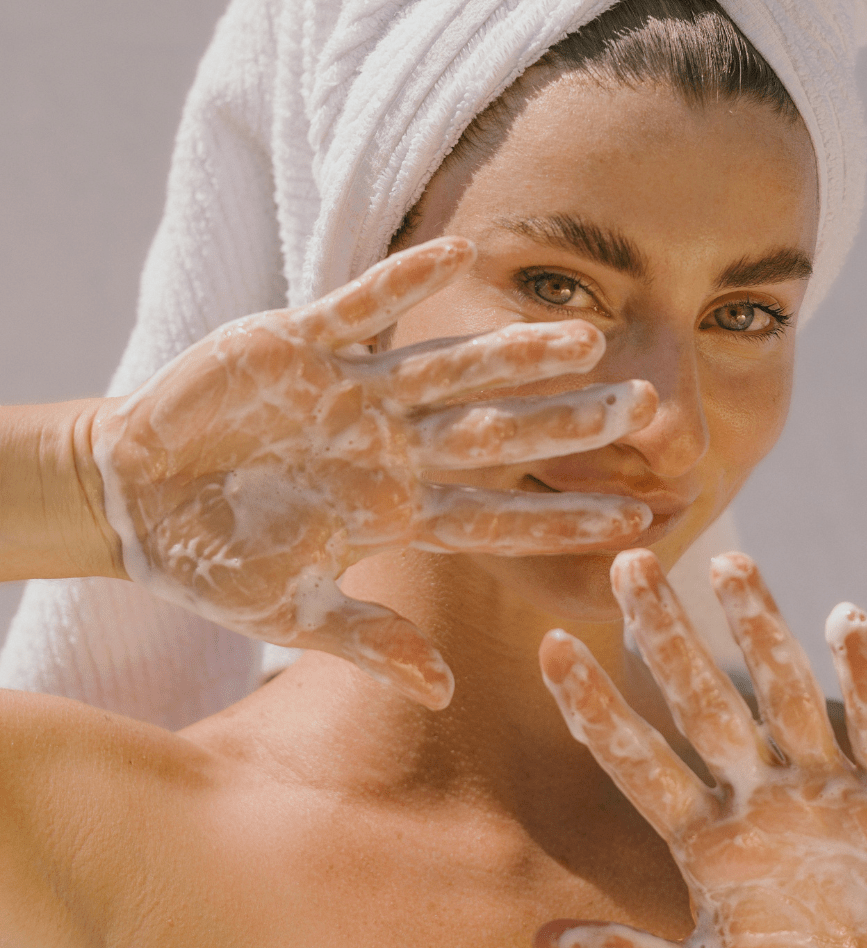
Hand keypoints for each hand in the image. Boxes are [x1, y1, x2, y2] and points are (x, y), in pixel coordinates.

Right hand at [91, 237, 656, 708]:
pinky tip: (462, 255)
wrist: (135, 497)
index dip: (563, 520)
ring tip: (584, 341)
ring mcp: (352, 391)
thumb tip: (442, 693)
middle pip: (496, 434)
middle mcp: (391, 445)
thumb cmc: (212, 560)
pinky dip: (405, 283)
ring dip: (513, 354)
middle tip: (649, 414)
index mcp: (395, 510)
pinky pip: (363, 306)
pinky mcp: (300, 342)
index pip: (496, 517)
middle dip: (568, 426)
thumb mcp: (290, 613)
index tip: (637, 523)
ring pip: (450, 368)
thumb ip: (368, 642)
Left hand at [538, 550, 866, 947]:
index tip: (549, 645)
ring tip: (729, 561)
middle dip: (666, 634)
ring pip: (782, 692)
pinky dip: (865, 677)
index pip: (636, 757)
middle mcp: (755, 791)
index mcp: (703, 834)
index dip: (595, 705)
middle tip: (631, 563)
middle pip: (701, 700)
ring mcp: (821, 782)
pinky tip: (845, 619)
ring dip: (759, 628)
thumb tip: (543, 946)